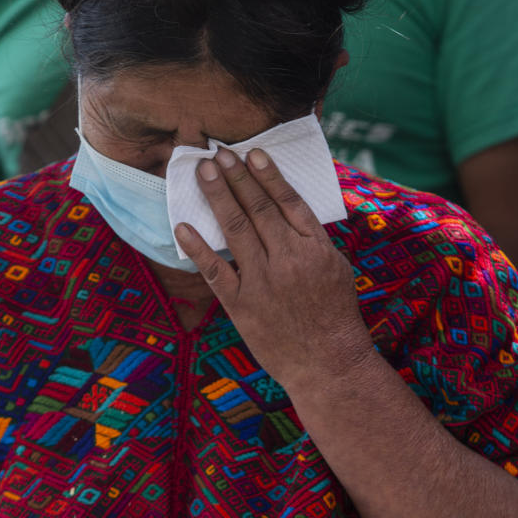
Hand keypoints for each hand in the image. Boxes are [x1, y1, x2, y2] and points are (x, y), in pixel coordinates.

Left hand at [174, 147, 373, 388]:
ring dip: (218, 197)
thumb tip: (287, 207)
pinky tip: (182, 226)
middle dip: (237, 177)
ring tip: (204, 172)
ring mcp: (263, 282)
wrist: (328, 364)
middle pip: (259, 209)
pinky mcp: (242, 305)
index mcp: (316, 248)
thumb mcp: (336, 267)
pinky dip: (197, 247)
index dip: (268, 175)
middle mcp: (289, 260)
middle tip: (219, 153)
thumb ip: (312, 238)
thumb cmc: (335, 314)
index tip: (252, 153)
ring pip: (236, 230)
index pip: (288, 202)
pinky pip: (214, 271)